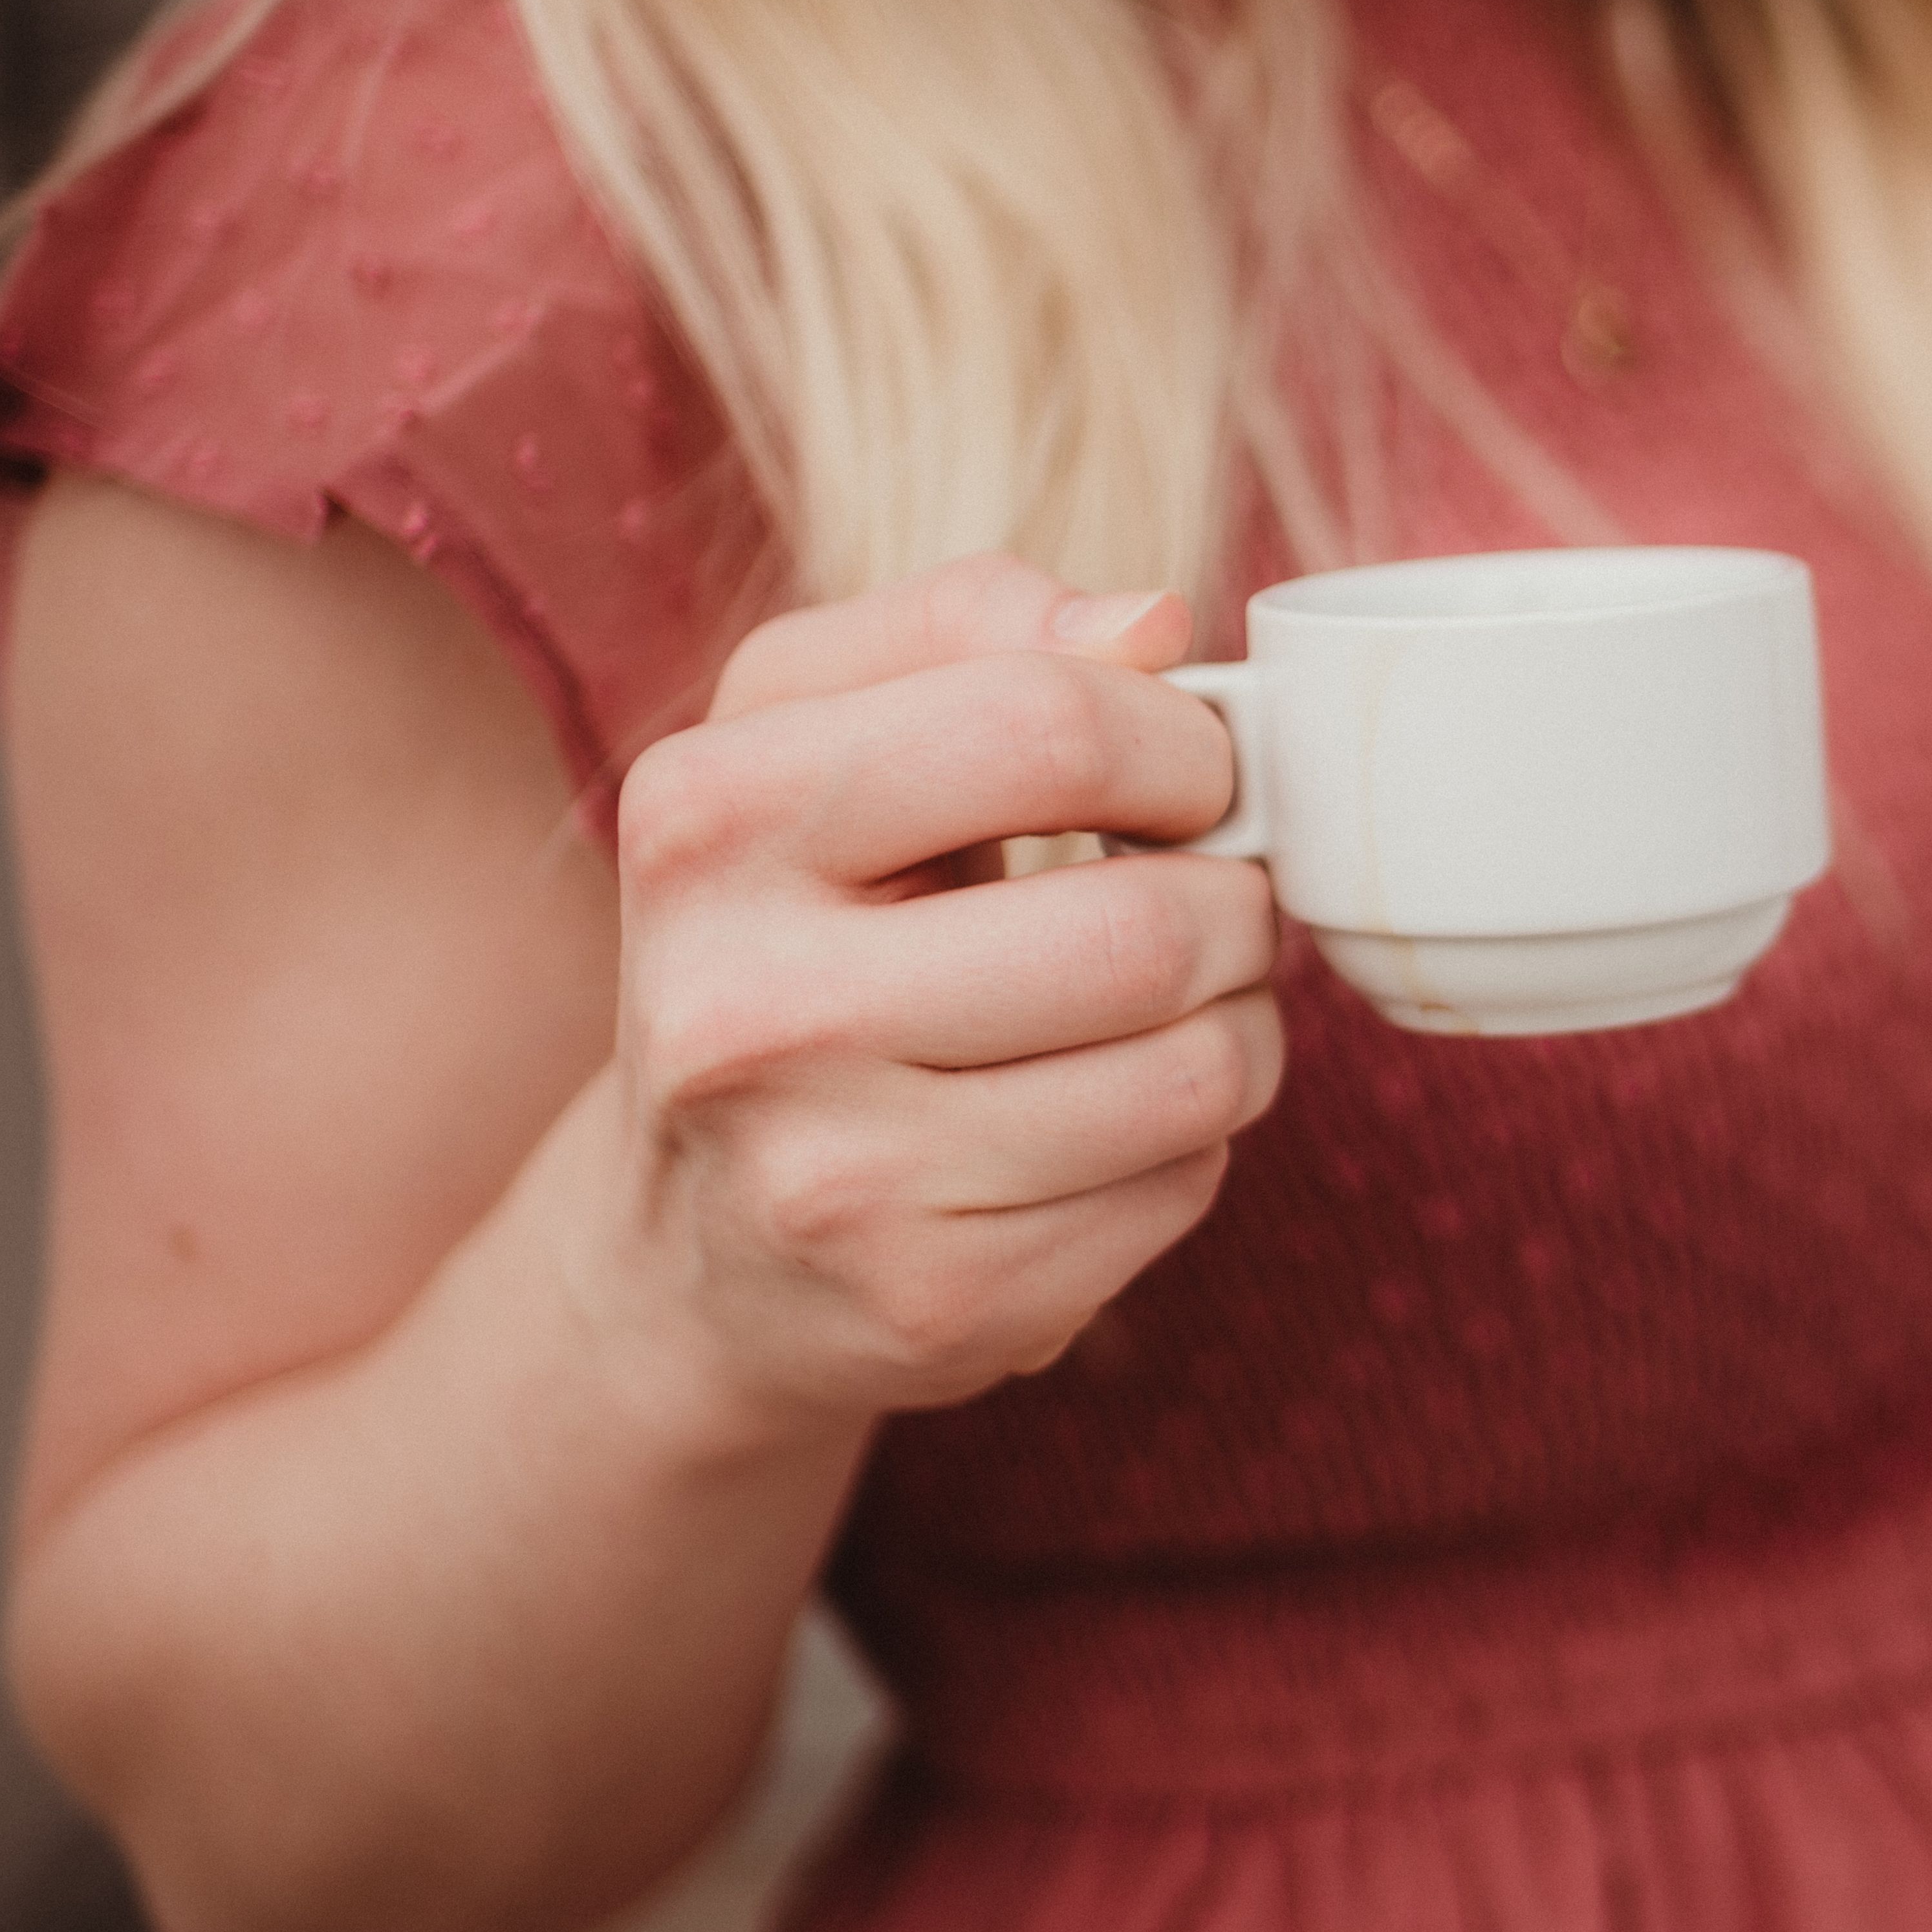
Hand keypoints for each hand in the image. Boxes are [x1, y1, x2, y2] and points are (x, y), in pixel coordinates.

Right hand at [592, 558, 1279, 1427]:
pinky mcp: (938, 1306)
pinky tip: (1113, 1121)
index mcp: (707, 821)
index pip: (1041, 724)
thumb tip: (1151, 624)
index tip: (1188, 773)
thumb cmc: (789, 937)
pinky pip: (1183, 1189)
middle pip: (1143, 926)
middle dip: (1231, 902)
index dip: (1175, 741)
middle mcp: (746, 1009)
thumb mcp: (806, 737)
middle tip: (1204, 901)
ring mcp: (839, 1180)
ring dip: (1239, 1025)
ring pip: (1195, 1069)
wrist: (692, 1251)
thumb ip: (965, 627)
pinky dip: (1193, 1143)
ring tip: (1176, 1007)